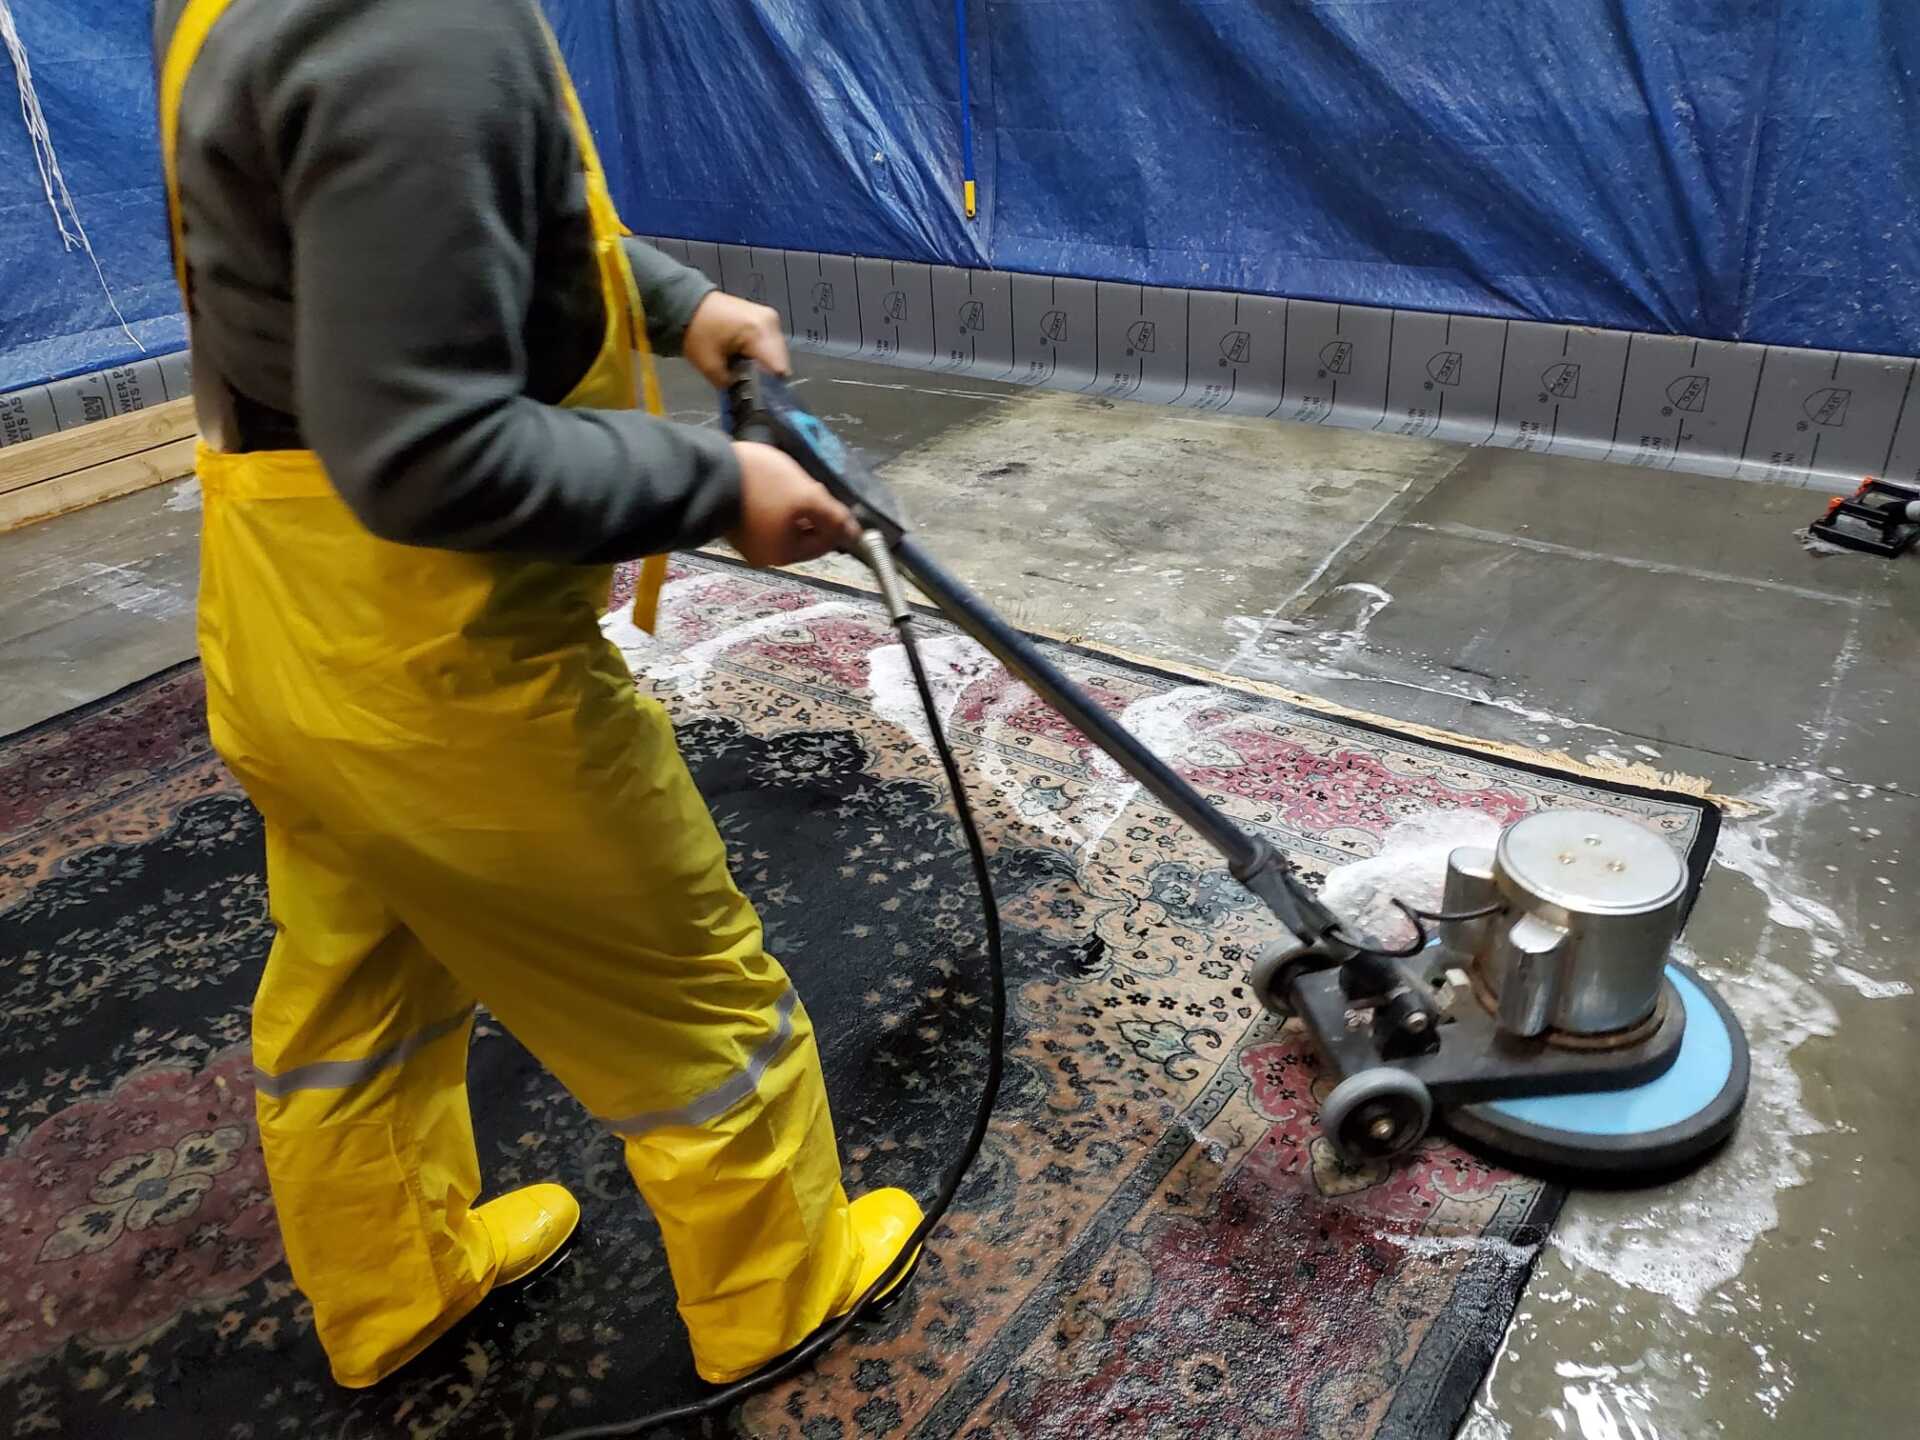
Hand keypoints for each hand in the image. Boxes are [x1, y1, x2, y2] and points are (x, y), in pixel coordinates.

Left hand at [682, 291, 790, 387]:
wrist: (687, 303)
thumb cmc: (696, 332)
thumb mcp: (710, 366)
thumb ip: (732, 384)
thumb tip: (745, 395)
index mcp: (760, 332)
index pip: (779, 368)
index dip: (771, 387)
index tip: (758, 397)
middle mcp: (772, 323)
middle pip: (781, 361)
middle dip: (768, 377)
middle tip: (750, 387)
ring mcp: (771, 319)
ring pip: (778, 354)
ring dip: (766, 366)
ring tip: (747, 372)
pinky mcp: (766, 319)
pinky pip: (772, 344)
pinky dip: (763, 355)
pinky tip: (748, 360)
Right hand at [728, 441, 859, 566]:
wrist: (709, 469)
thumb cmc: (762, 486)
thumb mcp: (806, 496)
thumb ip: (834, 517)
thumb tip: (855, 534)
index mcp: (782, 555)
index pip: (823, 543)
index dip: (835, 521)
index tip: (832, 497)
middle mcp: (764, 555)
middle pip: (804, 534)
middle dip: (812, 510)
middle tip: (807, 486)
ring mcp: (747, 540)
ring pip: (785, 524)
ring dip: (794, 504)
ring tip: (789, 482)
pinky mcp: (735, 522)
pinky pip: (766, 517)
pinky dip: (775, 503)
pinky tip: (771, 484)